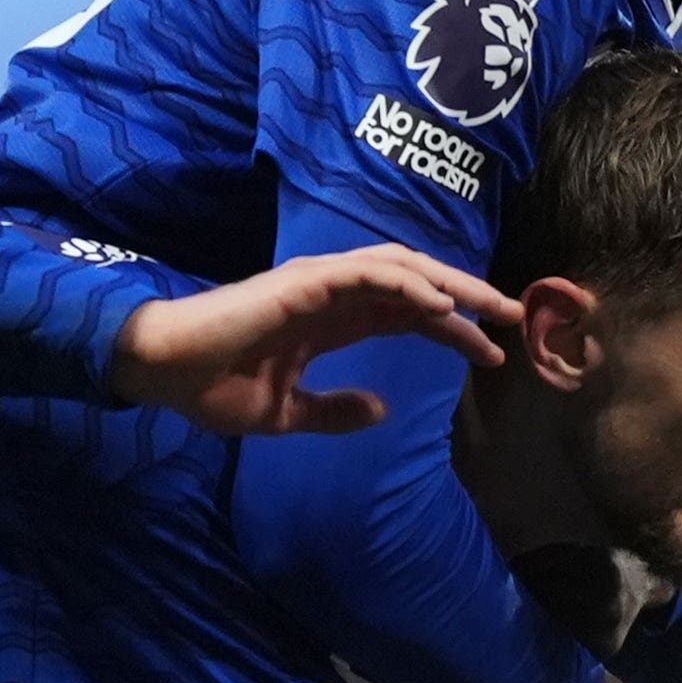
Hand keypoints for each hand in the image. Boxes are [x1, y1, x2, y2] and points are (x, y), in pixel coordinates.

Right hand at [108, 246, 512, 434]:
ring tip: (492, 306)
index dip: (451, 330)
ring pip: (402, 269)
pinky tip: (440, 303)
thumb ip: (335, 410)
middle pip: (417, 285)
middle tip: (515, 317)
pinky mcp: (304, 280)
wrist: (166, 372)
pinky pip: (369, 274)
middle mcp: (333, 293)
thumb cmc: (213, 387)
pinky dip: (408, 283)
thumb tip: (381, 410)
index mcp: (331, 320)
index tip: (490, 354)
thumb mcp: (287, 413)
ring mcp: (320, 281)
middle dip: (468, 298)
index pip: (408, 314)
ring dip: (451, 284)